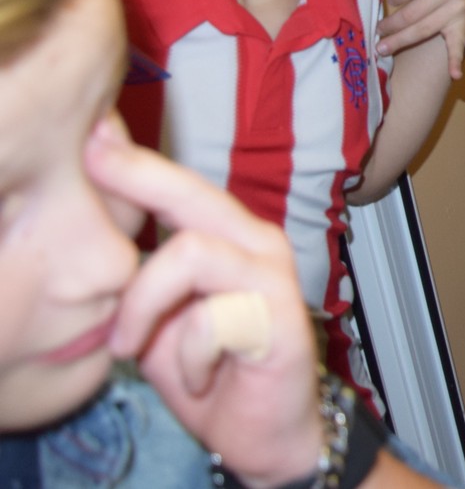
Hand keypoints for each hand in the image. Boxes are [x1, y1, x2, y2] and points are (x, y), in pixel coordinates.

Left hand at [89, 121, 323, 488]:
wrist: (265, 431)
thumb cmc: (214, 372)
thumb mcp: (157, 319)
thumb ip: (135, 279)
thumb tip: (86, 241)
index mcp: (225, 237)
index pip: (176, 185)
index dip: (133, 157)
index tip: (92, 131)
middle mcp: (254, 242)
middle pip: (190, 192)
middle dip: (136, 173)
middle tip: (93, 156)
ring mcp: (271, 274)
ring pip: (188, 252)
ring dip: (143, 305)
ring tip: (130, 345)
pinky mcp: (279, 314)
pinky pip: (209, 319)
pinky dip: (189, 356)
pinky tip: (198, 376)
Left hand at [378, 0, 464, 77]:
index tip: (390, 3)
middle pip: (411, 12)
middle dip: (391, 27)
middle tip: (376, 35)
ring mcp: (458, 10)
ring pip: (422, 29)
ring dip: (401, 43)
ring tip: (382, 50)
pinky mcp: (464, 29)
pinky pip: (455, 44)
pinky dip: (454, 60)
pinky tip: (452, 74)